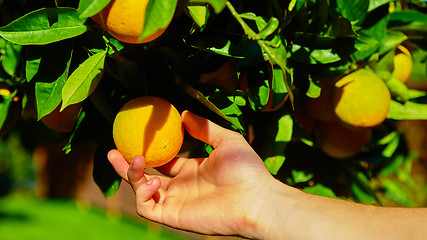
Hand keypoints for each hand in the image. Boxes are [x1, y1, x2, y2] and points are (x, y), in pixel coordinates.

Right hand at [107, 110, 274, 237]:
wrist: (257, 199)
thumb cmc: (247, 170)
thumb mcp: (226, 140)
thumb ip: (204, 128)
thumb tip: (183, 114)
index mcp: (191, 170)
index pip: (162, 162)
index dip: (148, 151)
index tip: (133, 136)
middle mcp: (181, 187)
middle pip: (145, 177)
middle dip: (126, 165)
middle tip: (111, 150)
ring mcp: (176, 202)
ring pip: (141, 192)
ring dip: (132, 175)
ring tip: (134, 159)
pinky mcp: (173, 216)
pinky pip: (147, 208)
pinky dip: (142, 194)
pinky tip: (152, 181)